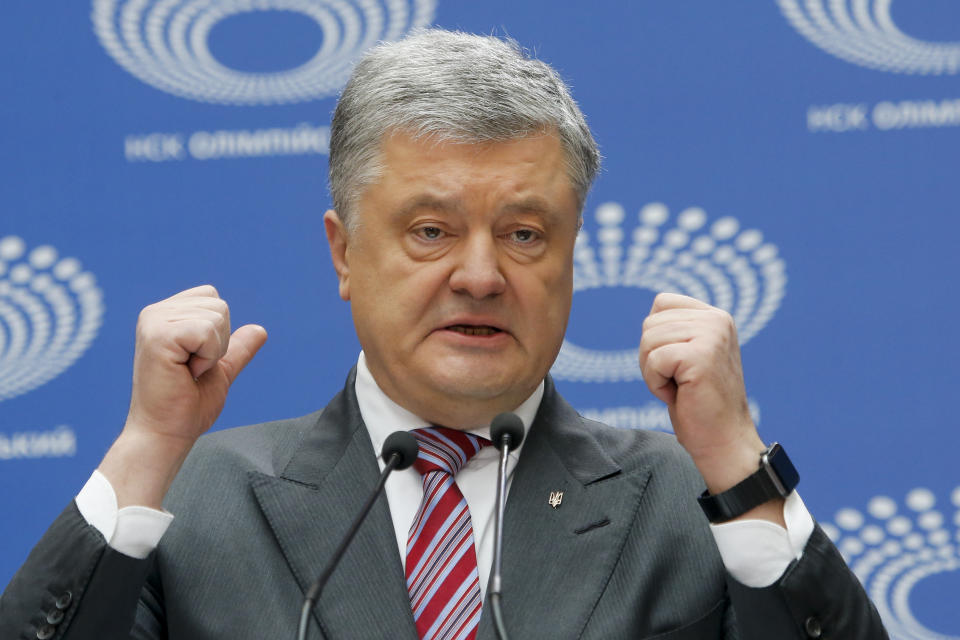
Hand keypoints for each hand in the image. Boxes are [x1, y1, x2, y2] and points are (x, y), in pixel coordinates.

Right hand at [99, 285, 266, 507]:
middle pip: (219, 306)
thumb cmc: (186, 407)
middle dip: (218, 343)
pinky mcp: (157, 335)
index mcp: (165, 315)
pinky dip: (207, 357)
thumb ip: (236, 348)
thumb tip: (260, 330)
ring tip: (186, 372)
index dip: (218, 333)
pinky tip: (185, 373)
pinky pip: (208, 331)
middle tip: (190, 370)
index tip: (195, 362)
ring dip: (212, 352)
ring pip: (217, 316)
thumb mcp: (219, 370)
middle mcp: (155, 313)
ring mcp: (153, 321)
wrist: (165, 434)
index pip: (213, 296)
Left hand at [639, 293, 780, 521]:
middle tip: (679, 381)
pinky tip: (680, 395)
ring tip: (681, 388)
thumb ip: (677, 330)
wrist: (722, 440)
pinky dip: (656, 383)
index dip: (656, 337)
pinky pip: (654, 361)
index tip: (678, 364)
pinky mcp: (701, 356)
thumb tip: (653, 312)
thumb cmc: (699, 403)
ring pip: (648, 341)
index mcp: (716, 316)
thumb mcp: (689, 355)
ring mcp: (711, 336)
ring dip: (654, 372)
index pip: (662, 303)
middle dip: (652, 358)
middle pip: (650, 324)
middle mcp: (717, 320)